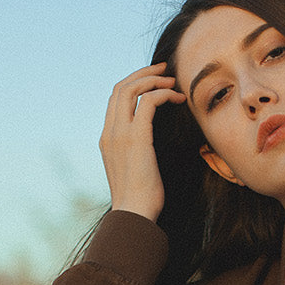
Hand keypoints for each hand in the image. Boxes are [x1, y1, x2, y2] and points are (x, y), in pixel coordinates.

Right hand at [100, 62, 186, 220]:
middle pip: (120, 87)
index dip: (134, 84)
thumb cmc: (140, 200)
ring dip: (154, 79)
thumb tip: (152, 149)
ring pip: (131, 89)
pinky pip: (149, 101)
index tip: (155, 81)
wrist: (133, 214)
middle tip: (165, 70)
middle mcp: (109, 132)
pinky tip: (178, 99)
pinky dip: (163, 94)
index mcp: (106, 139)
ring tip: (173, 82)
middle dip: (143, 73)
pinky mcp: (136, 137)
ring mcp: (119, 134)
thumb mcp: (135, 171)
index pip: (115, 100)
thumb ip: (137, 153)